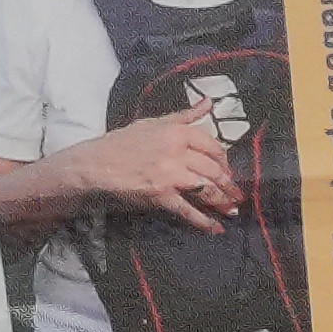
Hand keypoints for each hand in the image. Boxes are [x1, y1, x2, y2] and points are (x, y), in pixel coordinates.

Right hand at [63, 109, 242, 228]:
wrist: (95, 165)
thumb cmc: (122, 143)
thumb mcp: (153, 123)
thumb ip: (184, 116)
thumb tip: (209, 103)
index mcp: (177, 132)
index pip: (213, 146)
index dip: (224, 160)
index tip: (228, 170)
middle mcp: (177, 152)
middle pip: (213, 169)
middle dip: (228, 185)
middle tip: (237, 195)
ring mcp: (170, 175)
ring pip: (206, 188)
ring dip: (223, 201)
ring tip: (232, 210)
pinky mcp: (161, 195)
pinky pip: (188, 210)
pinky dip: (204, 221)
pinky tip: (215, 228)